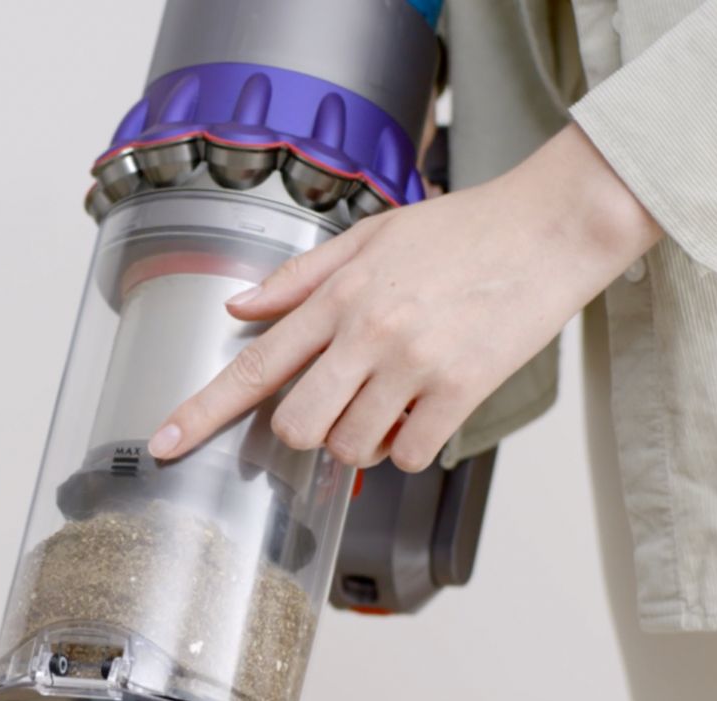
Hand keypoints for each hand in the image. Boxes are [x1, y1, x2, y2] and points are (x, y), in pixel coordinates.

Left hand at [147, 124, 661, 470]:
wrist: (549, 227)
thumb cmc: (464, 229)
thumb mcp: (372, 236)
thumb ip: (301, 278)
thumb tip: (240, 307)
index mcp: (339, 295)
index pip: (256, 364)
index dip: (203, 410)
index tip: (166, 443)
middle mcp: (367, 332)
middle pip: (298, 425)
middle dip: (305, 435)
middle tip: (335, 412)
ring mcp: (414, 364)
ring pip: (353, 448)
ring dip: (362, 440)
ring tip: (393, 400)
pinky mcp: (461, 390)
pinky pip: (411, 456)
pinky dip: (410, 448)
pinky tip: (426, 412)